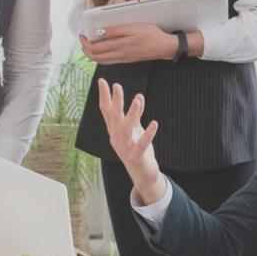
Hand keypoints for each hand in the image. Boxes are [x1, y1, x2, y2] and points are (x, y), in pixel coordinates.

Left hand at [79, 23, 177, 64]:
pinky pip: (109, 61)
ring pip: (102, 61)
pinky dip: (101, 57)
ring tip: (89, 45)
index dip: (85, 43)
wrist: (164, 47)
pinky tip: (102, 50)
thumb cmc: (151, 35)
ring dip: (93, 54)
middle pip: (96, 57)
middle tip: (83, 40)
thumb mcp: (133, 28)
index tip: (82, 35)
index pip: (95, 49)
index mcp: (119, 46)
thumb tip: (100, 32)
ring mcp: (123, 58)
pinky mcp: (127, 59)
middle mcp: (119, 54)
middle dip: (86, 50)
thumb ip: (115, 30)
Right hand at [96, 79, 164, 202]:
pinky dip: (148, 134)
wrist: (142, 174)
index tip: (102, 81)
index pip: (106, 111)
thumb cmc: (138, 150)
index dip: (104, 96)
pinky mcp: (137, 156)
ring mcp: (125, 148)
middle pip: (114, 118)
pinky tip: (154, 123)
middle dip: (115, 102)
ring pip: (126, 129)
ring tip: (137, 100)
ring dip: (131, 114)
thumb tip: (138, 97)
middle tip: (116, 86)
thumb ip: (136, 115)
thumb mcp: (136, 130)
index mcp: (115, 131)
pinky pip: (142, 143)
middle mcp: (117, 138)